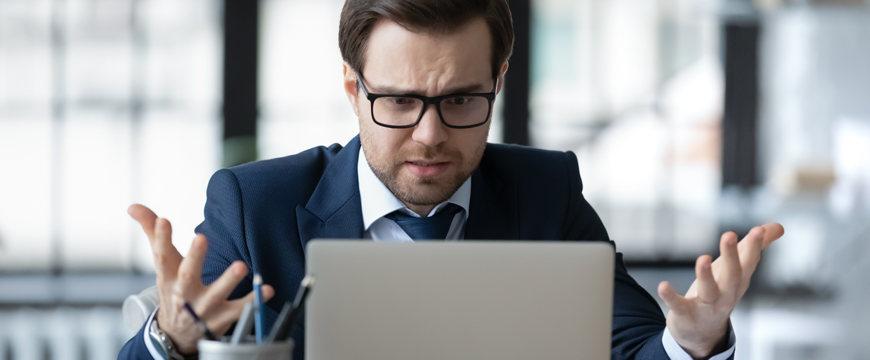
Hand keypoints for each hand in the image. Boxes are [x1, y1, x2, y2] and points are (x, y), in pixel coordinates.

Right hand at [128, 204, 274, 353]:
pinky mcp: (221, 318)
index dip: (160, 238)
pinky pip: (239, 310)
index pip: (162, 256)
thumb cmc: (173, 289)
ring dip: (228, 280)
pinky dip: (253, 301)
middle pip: (187, 275)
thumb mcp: (163, 264)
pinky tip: (266, 289)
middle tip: (201, 237)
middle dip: (194, 257)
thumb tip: (133, 207)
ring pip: (216, 294)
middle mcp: (184, 292)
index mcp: (168, 277)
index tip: (164, 220)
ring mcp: (203, 307)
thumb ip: (152, 233)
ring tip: (241, 265)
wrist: (177, 333)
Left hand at [657, 223, 784, 357]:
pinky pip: (678, 305)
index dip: (754, 246)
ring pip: (709, 291)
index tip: (758, 229)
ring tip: (702, 258)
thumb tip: (778, 227)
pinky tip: (663, 285)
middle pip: (732, 276)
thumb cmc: (720, 295)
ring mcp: (707, 307)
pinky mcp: (686, 315)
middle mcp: (726, 295)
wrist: (702, 335)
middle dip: (732, 256)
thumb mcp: (736, 272)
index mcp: (738, 281)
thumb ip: (753, 248)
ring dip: (705, 275)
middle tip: (729, 234)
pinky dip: (671, 296)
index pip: (749, 263)